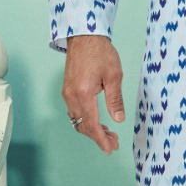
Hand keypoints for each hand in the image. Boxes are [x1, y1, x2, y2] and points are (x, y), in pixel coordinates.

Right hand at [61, 34, 126, 154]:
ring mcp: (67, 92)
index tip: (110, 149)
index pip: (91, 123)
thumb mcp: (114, 75)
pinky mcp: (67, 89)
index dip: (101, 139)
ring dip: (92, 129)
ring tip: (109, 134)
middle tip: (114, 143)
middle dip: (98, 137)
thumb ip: (115, 99)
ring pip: (78, 120)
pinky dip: (85, 120)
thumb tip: (118, 119)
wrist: (84, 36)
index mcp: (83, 92)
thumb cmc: (100, 52)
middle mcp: (71, 95)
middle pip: (83, 125)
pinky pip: (75, 111)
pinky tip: (98, 120)